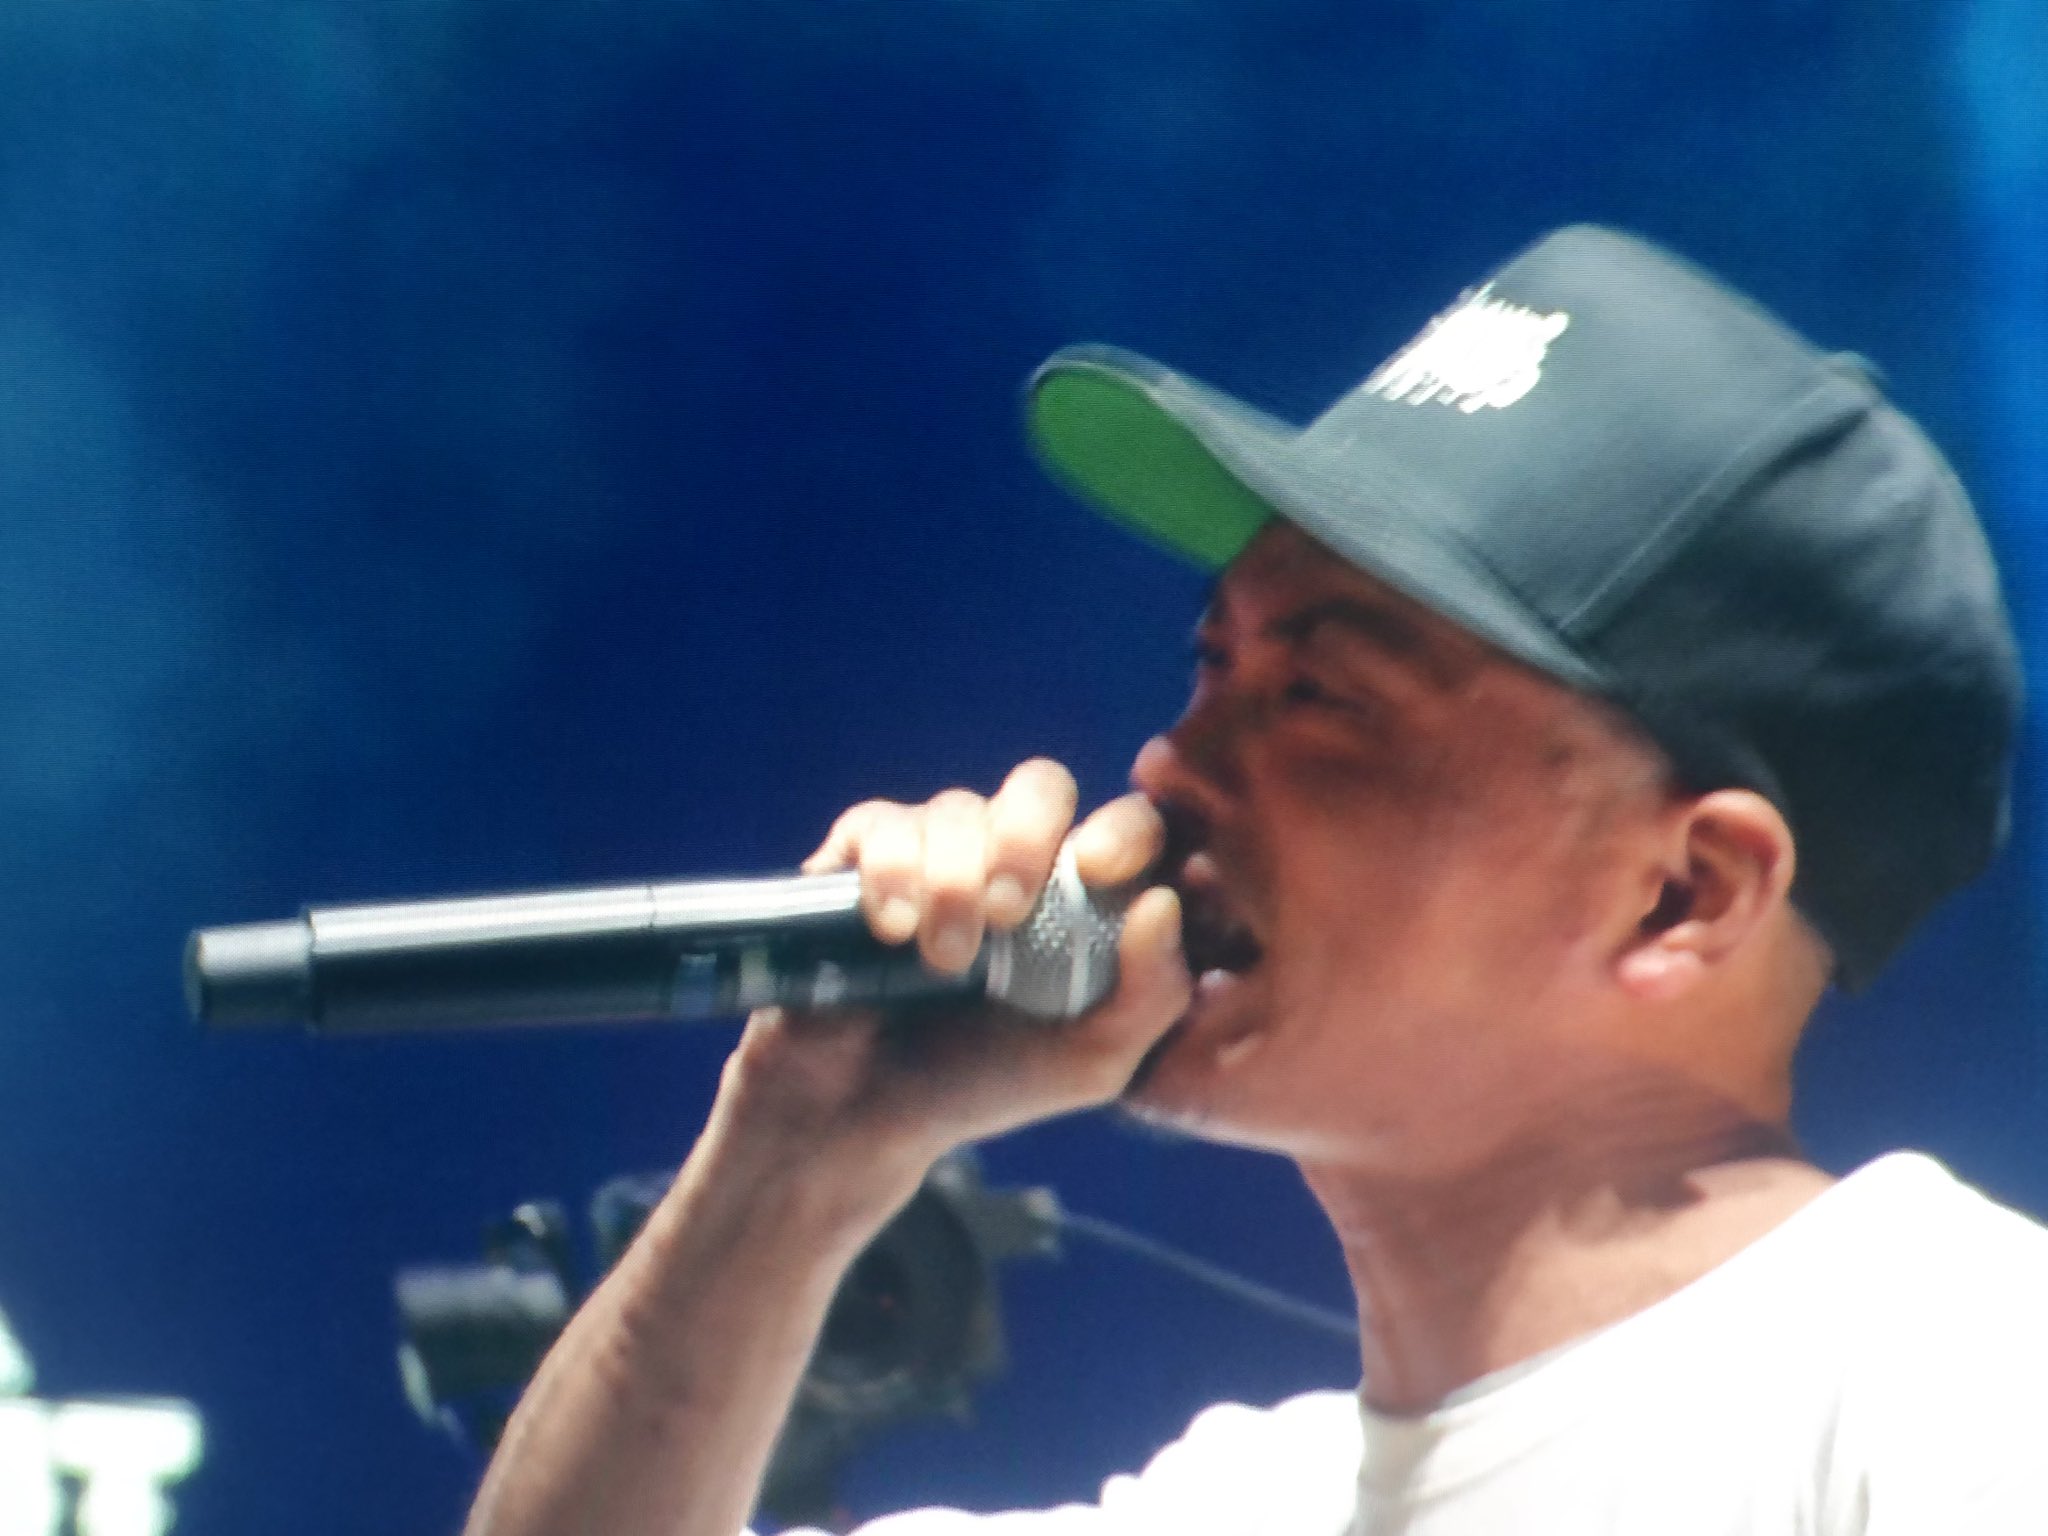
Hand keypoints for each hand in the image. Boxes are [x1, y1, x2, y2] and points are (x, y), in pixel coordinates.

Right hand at [714, 759, 1189, 1193]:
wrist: (867, 1116)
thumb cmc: (987, 1084)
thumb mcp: (1092, 1063)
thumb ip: (1154, 995)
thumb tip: (1162, 903)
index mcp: (1080, 897)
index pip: (1124, 824)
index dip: (1122, 830)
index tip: (1101, 871)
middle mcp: (1010, 857)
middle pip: (1040, 785)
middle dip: (1025, 838)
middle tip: (1007, 913)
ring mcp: (936, 849)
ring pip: (957, 809)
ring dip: (952, 884)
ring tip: (942, 962)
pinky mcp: (862, 855)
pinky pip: (883, 824)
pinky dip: (892, 872)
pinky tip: (892, 929)